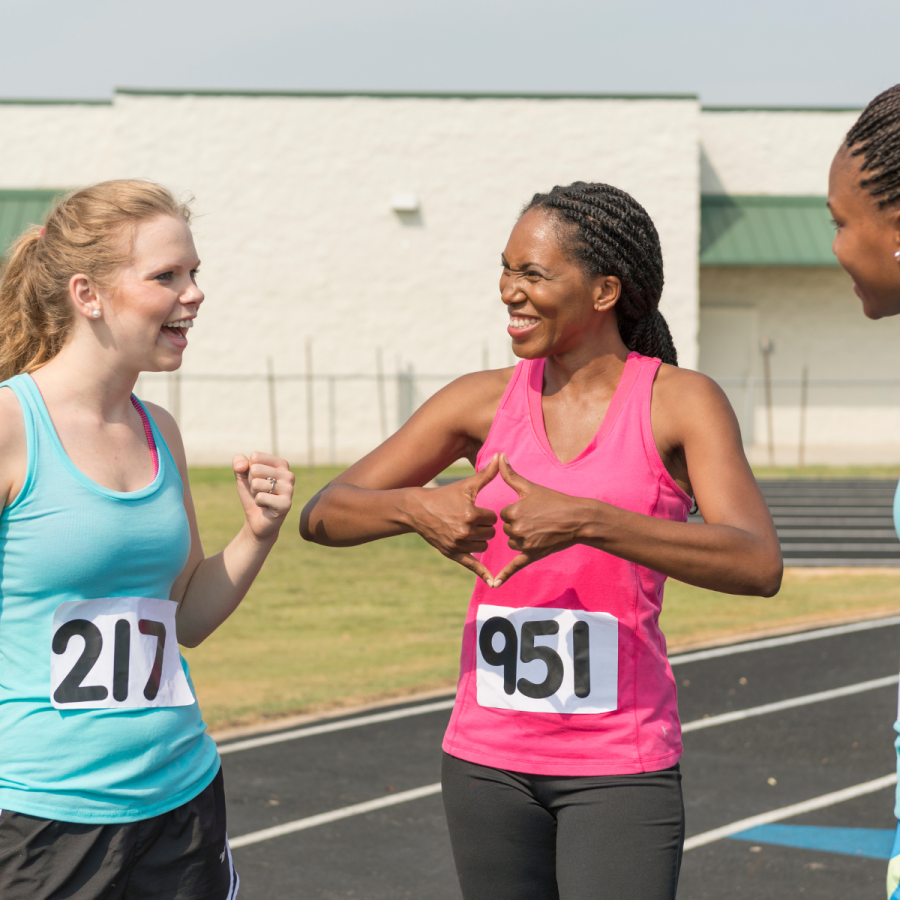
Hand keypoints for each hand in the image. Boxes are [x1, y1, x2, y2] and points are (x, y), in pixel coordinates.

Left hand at [233, 452, 294, 541]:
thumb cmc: (253, 494)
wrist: (257, 520)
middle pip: (255, 469)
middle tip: (260, 492)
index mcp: (281, 464)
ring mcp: (289, 489)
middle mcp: (289, 475)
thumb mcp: (243, 476)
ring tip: (264, 499)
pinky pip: (260, 497)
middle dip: (252, 483)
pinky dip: (258, 503)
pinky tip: (266, 507)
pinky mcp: (286, 504)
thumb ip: (239, 462)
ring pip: (257, 483)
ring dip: (255, 493)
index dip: (249, 470)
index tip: (257, 480)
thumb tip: (241, 464)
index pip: (255, 457)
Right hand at [408, 453, 500, 584]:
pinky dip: (483, 573)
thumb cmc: (444, 495)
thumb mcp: (465, 485)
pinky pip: (472, 565)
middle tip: (472, 520)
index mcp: (470, 514)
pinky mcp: (452, 554)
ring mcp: (458, 544)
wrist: (417, 510)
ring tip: (469, 530)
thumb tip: (501, 456)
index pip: (493, 518)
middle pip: (490, 533)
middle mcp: (464, 531)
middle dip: (485, 527)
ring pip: (483, 546)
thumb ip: (486, 474)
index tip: (476, 510)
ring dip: (480, 540)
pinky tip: (494, 582)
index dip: (487, 514)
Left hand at [492, 454, 588, 587]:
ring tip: (541, 529)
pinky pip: (514, 566)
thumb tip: (499, 456)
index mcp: (512, 512)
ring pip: (513, 543)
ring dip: (522, 538)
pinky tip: (494, 585)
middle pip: (507, 530)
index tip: (530, 509)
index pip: (503, 515)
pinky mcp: (532, 555)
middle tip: (538, 519)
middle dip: (519, 525)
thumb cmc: (555, 501)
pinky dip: (504, 576)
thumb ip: (510, 474)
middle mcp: (516, 529)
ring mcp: (524, 544)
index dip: (516, 512)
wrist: (578, 519)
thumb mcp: (531, 487)